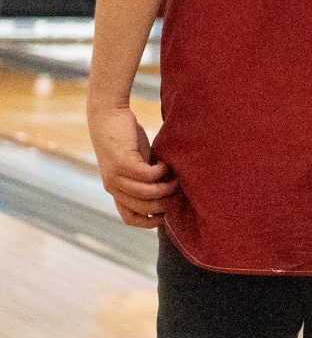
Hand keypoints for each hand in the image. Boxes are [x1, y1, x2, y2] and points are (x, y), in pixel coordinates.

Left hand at [88, 104, 174, 228]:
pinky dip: (161, 171)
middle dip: (165, 202)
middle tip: (179, 189)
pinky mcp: (122, 163)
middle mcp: (113, 187)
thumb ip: (146, 177)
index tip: (168, 214)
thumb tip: (169, 190)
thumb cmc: (125, 138)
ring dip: (167, 187)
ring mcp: (115, 176)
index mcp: (116, 190)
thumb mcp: (136, 162)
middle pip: (143, 208)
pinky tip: (165, 162)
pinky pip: (148, 175)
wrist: (108, 116)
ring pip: (147, 193)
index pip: (130, 218)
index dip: (150, 222)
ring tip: (176, 177)